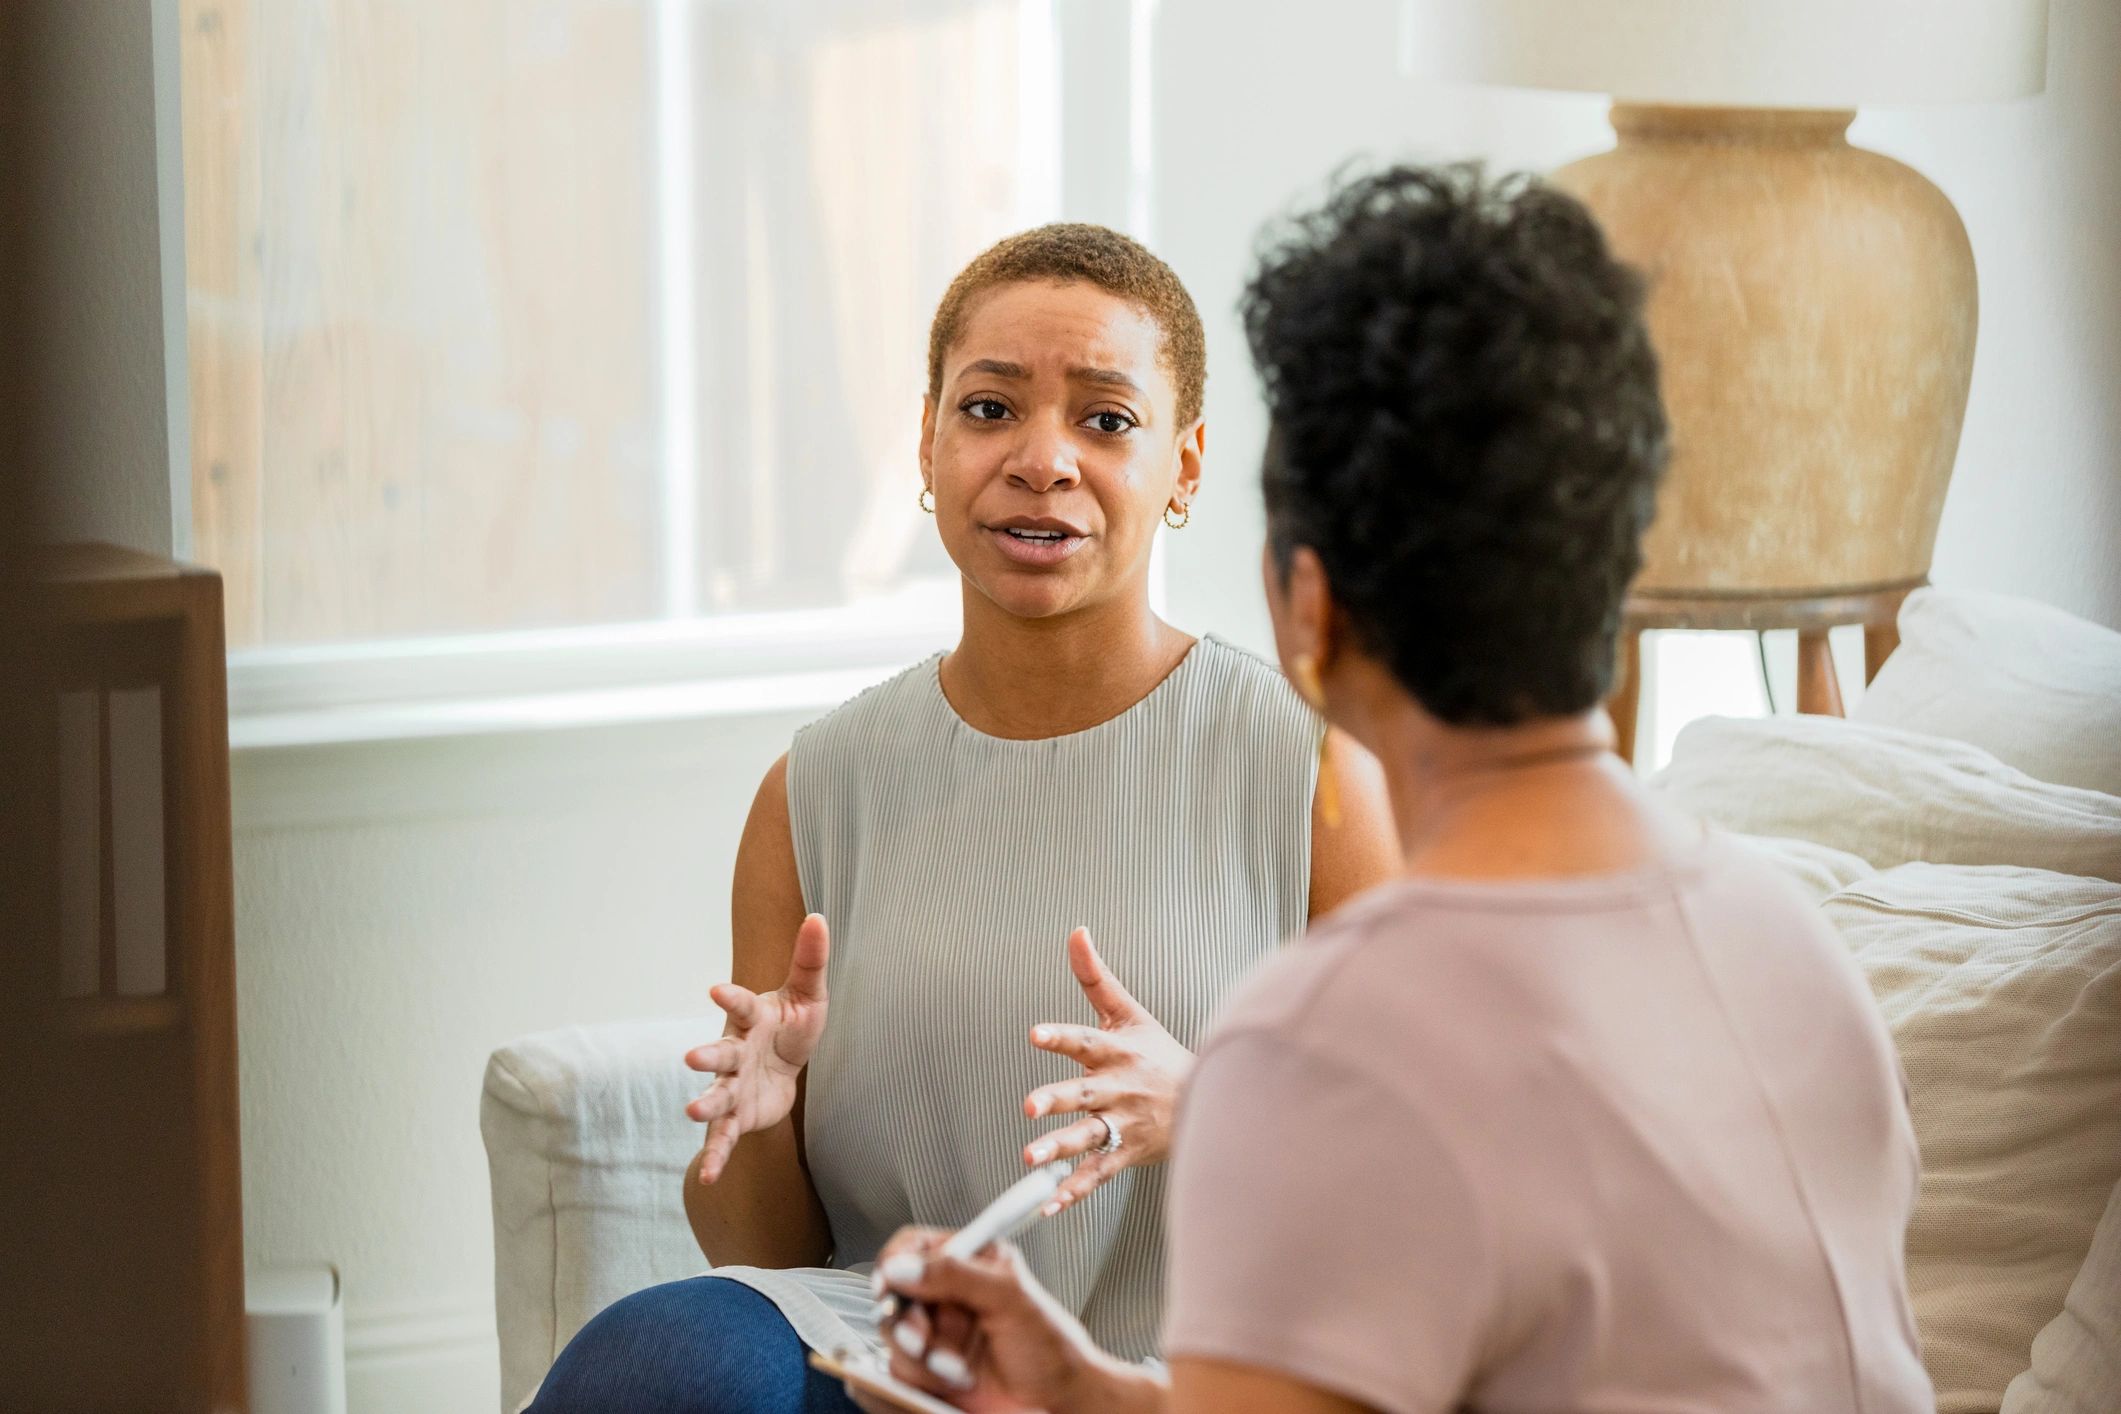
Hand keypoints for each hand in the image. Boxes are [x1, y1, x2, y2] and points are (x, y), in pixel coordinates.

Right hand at [683, 913, 829, 1183]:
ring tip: (691, 1112)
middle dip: (707, 1055)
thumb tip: (818, 916)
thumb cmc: (793, 1023)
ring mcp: (733, 1085)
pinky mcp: (738, 1116)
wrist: (788, 1063)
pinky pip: (724, 1137)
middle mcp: (735, 1051)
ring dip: (705, 1103)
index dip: (731, 996)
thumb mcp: (809, 992)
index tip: (716, 988)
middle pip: (720, 1053)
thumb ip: (810, 958)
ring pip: (716, 1094)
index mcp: (751, 1018)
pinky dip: (714, 1156)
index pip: (741, 1004)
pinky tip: (707, 1178)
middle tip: (691, 1058)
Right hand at [861, 1227, 1133, 1413]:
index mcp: (969, 1260)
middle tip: (923, 1338)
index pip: (913, 1246)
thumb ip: (956, 1274)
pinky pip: (902, 1369)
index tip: (889, 1284)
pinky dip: (924, 1377)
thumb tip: (903, 1266)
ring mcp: (938, 1331)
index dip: (894, 1262)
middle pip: (894, 1293)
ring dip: (921, 1355)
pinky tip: (956, 1379)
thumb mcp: (1009, 1297)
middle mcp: (948, 1293)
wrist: (1058, 1398)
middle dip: (907, 1320)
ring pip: (894, 1334)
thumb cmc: (1049, 1343)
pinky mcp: (931, 1366)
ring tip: (956, 1366)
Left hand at [1021, 928, 1194, 1213]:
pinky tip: (1048, 1203)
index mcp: (1117, 1051)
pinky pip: (1098, 1174)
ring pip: (1088, 1137)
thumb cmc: (1158, 1051)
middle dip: (1056, 1100)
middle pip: (1084, 1093)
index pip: (1085, 1041)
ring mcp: (1124, 1123)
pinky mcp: (1127, 1152)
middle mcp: (1118, 1088)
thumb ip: (1095, 976)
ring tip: (1029, 1158)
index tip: (1034, 1034)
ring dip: (1059, 1148)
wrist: (1208, 1099)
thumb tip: (1076, 931)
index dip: (1060, 1036)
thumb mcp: (1130, 1011)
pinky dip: (1074, 1191)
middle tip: (1028, 1105)